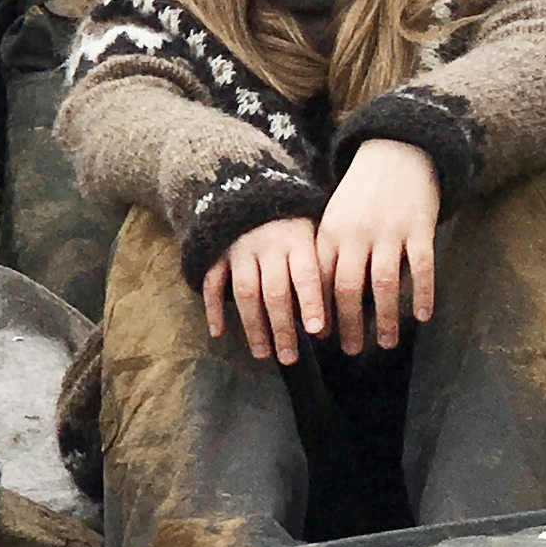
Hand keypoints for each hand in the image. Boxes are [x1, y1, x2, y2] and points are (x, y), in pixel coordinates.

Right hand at [203, 217, 327, 364]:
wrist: (251, 189)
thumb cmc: (294, 223)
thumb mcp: (314, 233)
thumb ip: (322, 268)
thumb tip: (333, 317)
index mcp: (297, 239)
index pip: (305, 273)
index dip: (311, 302)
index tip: (317, 332)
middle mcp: (267, 244)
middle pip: (274, 291)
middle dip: (282, 327)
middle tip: (289, 358)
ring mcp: (238, 249)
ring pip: (245, 292)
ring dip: (253, 326)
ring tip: (263, 353)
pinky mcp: (217, 253)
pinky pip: (212, 282)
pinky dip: (213, 308)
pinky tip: (218, 333)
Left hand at [315, 140, 440, 355]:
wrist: (396, 152)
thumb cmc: (361, 193)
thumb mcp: (335, 216)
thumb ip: (329, 252)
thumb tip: (320, 299)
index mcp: (330, 232)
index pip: (318, 279)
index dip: (319, 310)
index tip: (320, 337)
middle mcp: (356, 234)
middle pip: (347, 289)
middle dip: (349, 325)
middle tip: (353, 350)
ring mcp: (389, 231)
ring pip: (384, 285)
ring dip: (384, 319)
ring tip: (387, 343)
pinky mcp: (420, 228)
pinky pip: (421, 269)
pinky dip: (421, 295)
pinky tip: (421, 317)